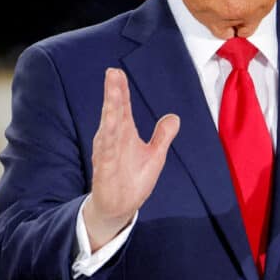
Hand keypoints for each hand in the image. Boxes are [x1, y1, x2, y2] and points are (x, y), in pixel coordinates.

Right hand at [83, 68, 179, 250]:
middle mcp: (113, 139)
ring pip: (108, 128)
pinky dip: (107, 138)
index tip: (117, 72)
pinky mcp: (105, 169)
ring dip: (110, 110)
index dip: (120, 90)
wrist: (119, 207)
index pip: (122, 108)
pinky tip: (109, 124)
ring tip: (112, 92)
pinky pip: (105, 152)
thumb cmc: (132, 178)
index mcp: (124, 134)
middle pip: (113, 112)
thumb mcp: (154, 155)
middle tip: (112, 73)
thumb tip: (174, 117)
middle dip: (113, 93)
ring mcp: (107, 153)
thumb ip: (162, 136)